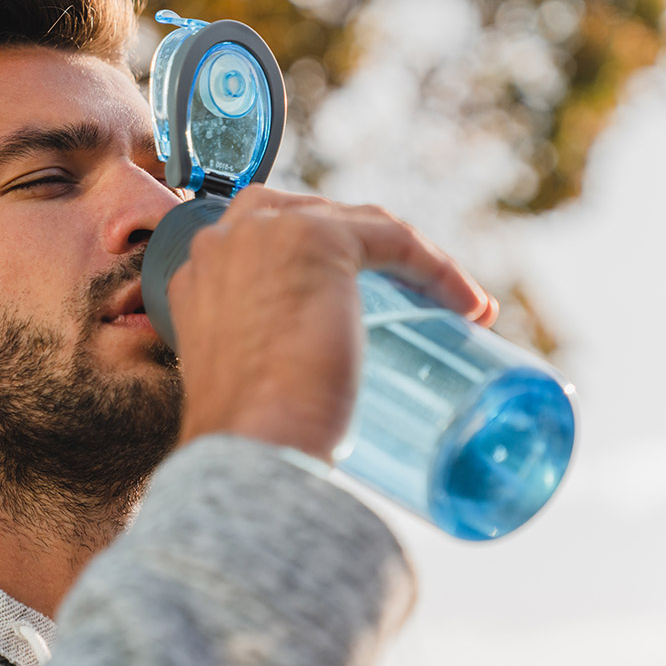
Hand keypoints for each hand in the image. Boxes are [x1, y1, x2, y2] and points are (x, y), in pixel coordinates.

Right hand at [168, 187, 496, 462]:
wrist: (249, 444)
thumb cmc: (246, 436)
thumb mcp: (239, 380)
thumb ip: (254, 357)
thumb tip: (298, 382)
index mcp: (198, 274)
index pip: (270, 244)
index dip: (324, 269)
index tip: (365, 308)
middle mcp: (223, 240)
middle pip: (315, 221)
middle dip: (369, 254)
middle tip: (411, 304)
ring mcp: (266, 232)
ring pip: (360, 226)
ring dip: (412, 261)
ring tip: (449, 306)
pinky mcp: (318, 237)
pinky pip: (396, 240)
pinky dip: (438, 270)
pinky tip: (467, 305)